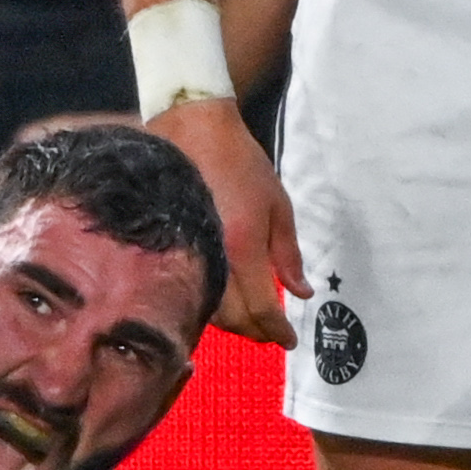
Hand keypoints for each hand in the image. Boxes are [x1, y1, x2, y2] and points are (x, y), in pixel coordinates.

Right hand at [147, 95, 304, 342]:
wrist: (192, 129)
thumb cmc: (241, 162)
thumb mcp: (277, 205)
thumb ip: (287, 254)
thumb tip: (300, 294)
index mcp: (243, 247)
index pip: (261, 308)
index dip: (277, 331)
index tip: (289, 340)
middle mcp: (212, 257)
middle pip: (232, 318)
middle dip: (255, 331)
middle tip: (272, 332)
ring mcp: (187, 254)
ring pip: (208, 309)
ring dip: (232, 322)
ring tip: (251, 319)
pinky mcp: (170, 248)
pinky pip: (191, 288)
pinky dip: (210, 303)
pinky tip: (223, 299)